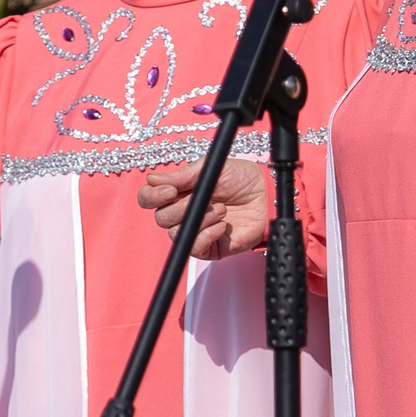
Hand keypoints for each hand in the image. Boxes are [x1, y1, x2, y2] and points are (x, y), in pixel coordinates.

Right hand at [140, 159, 269, 258]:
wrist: (266, 194)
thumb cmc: (241, 179)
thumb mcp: (209, 169)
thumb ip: (181, 176)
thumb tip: (152, 179)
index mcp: (179, 193)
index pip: (149, 199)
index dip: (152, 196)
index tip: (170, 190)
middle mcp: (183, 212)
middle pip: (161, 218)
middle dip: (181, 207)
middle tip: (205, 198)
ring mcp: (196, 231)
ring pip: (176, 233)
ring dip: (200, 219)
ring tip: (221, 209)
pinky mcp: (210, 247)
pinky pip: (195, 248)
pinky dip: (207, 234)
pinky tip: (222, 225)